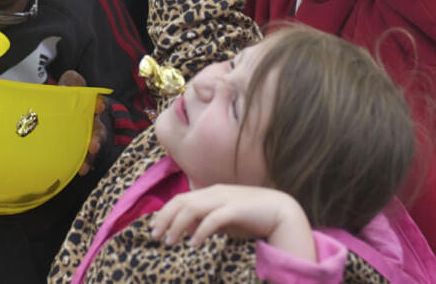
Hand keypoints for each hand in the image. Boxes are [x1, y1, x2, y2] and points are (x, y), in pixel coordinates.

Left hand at [58, 69, 106, 175]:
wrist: (50, 111)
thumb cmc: (62, 97)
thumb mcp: (66, 85)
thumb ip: (69, 82)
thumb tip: (65, 87)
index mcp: (88, 106)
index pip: (98, 104)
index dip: (99, 105)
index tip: (98, 107)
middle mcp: (90, 123)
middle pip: (98, 131)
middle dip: (97, 139)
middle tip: (93, 145)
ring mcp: (84, 138)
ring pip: (91, 148)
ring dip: (89, 157)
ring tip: (84, 167)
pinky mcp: (76, 150)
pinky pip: (82, 158)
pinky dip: (82, 165)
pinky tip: (78, 171)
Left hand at [148, 185, 310, 250]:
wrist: (281, 211)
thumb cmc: (251, 216)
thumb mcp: (224, 220)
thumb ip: (205, 222)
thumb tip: (186, 230)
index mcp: (211, 193)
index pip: (181, 199)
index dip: (165, 212)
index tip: (154, 228)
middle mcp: (215, 193)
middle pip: (182, 202)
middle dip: (165, 218)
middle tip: (155, 236)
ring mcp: (226, 199)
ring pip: (192, 209)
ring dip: (178, 225)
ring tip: (170, 242)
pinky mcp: (236, 209)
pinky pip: (213, 219)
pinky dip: (200, 231)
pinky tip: (194, 243)